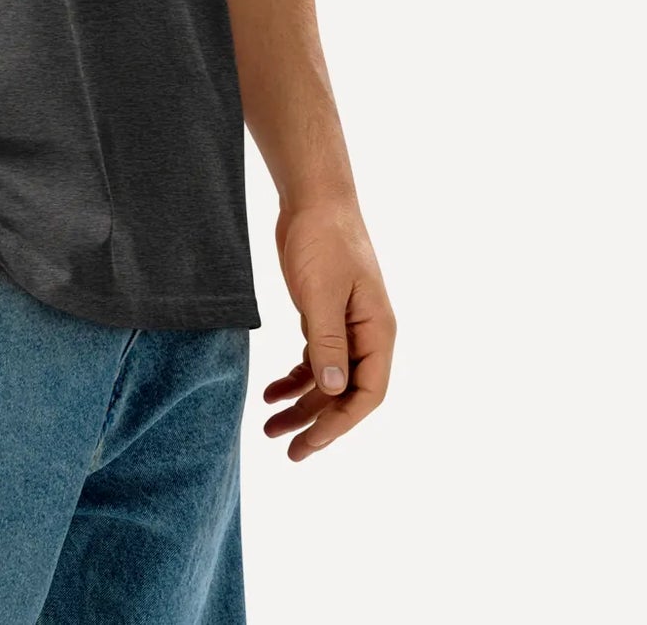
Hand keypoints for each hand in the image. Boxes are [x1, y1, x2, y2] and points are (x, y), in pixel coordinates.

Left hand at [262, 199, 394, 461]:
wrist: (313, 198)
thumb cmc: (322, 239)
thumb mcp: (320, 293)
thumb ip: (328, 342)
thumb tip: (334, 393)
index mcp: (378, 330)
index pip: (368, 394)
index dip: (341, 423)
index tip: (309, 443)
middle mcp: (367, 333)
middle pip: (347, 394)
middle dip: (318, 423)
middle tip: (286, 449)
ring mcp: (347, 325)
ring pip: (328, 380)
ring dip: (302, 405)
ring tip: (269, 426)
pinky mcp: (325, 314)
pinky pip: (316, 359)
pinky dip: (295, 378)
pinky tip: (271, 392)